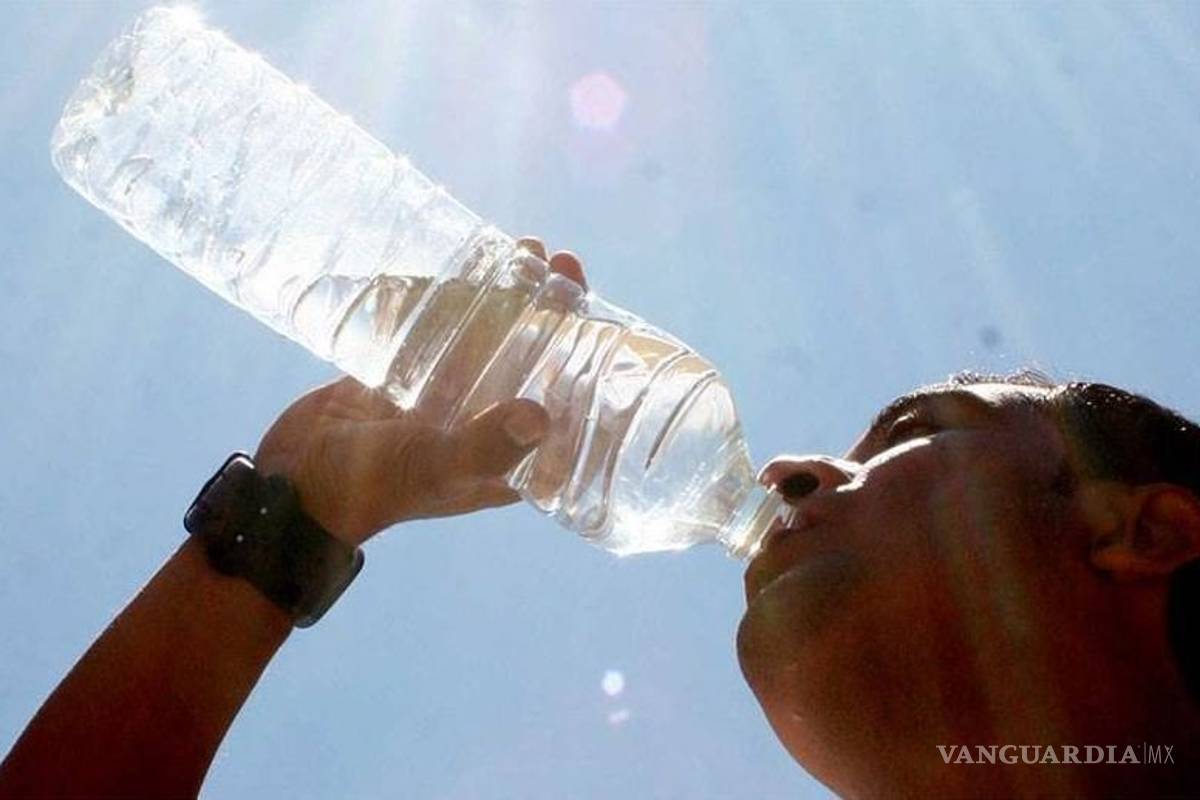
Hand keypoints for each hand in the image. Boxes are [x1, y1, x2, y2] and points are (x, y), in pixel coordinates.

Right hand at [255, 239, 587, 546]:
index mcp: (509, 456)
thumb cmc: (372, 487)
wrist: (294, 482)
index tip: (594, 310)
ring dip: (509, 294)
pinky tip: (466, 262)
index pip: (564, 400)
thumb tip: (541, 415)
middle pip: (533, 356)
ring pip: (490, 336)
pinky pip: (442, 332)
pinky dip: (455, 300)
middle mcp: (485, 423)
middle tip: (557, 260)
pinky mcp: (408, 377)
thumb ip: (484, 445)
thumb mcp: (434, 467)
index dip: (586, 355)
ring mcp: (447, 398)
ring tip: (523, 248)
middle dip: (550, 308)